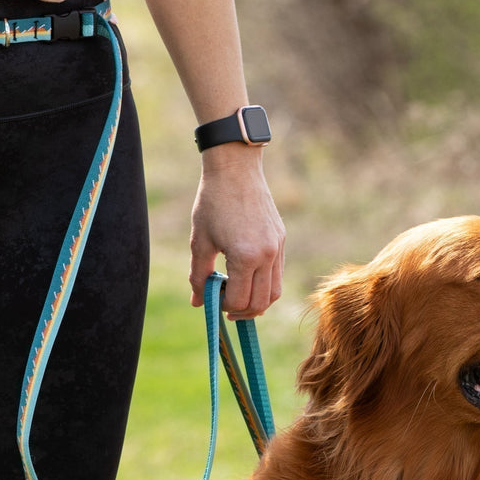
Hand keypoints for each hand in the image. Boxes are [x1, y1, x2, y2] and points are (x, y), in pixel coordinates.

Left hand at [189, 144, 285, 319]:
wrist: (236, 168)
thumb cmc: (213, 202)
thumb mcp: (200, 242)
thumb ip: (199, 276)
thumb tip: (198, 303)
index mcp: (246, 257)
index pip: (239, 300)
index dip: (223, 306)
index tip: (211, 297)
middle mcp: (267, 255)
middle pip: (261, 303)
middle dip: (241, 311)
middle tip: (225, 306)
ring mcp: (278, 248)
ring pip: (274, 292)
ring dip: (256, 301)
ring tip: (237, 296)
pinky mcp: (281, 240)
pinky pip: (277, 274)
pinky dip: (264, 284)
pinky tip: (246, 277)